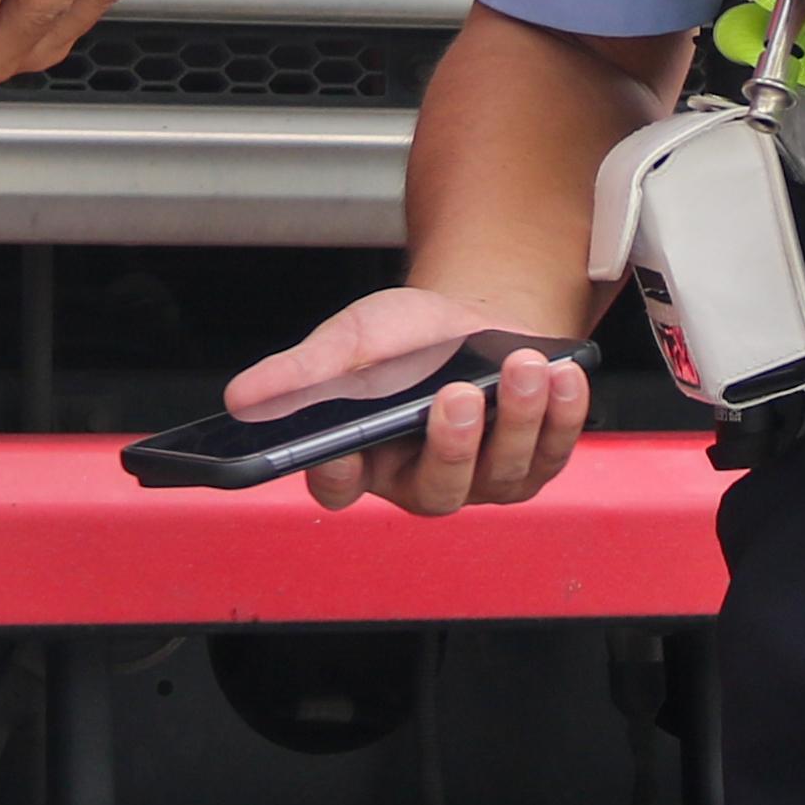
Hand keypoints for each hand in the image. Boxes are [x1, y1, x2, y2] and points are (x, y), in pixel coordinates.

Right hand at [229, 285, 595, 513]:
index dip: (338, 473)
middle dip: (451, 445)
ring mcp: (483, 479)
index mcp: (365, 462)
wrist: (474, 316)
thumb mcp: (352, 342)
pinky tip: (563, 375)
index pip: (339, 485)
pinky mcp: (534, 462)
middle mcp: (423, 482)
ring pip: (501, 470)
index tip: (342, 446)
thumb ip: (302, 372)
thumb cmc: (409, 341)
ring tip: (521, 366)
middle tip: (454, 396)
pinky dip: (562, 413)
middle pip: (435, 488)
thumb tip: (241, 399)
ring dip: (516, 417)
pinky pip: (552, 449)